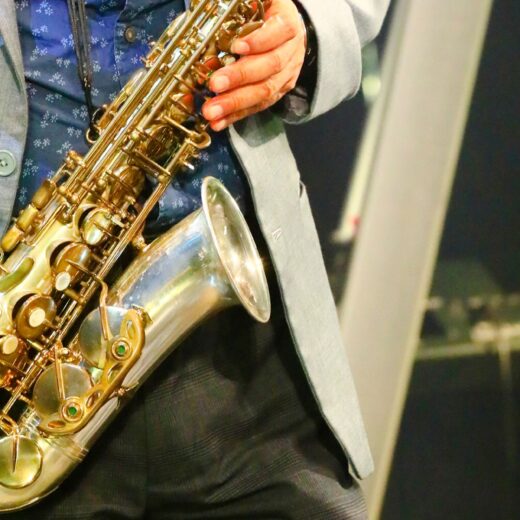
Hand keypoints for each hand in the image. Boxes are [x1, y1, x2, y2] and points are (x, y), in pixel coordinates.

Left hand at [202, 0, 305, 130]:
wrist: (288, 31)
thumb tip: (214, 16)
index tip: (236, 47)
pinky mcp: (279, 92)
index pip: (278, 32)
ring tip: (212, 112)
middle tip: (215, 85)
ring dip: (236, 103)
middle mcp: (291, 50)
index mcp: (287, 23)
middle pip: (269, 66)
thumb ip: (243, 7)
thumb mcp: (259, 3)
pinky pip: (259, 106)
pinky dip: (237, 115)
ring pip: (265, 91)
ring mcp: (287, 74)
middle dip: (240, 77)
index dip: (258, 41)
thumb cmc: (266, 14)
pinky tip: (219, 122)